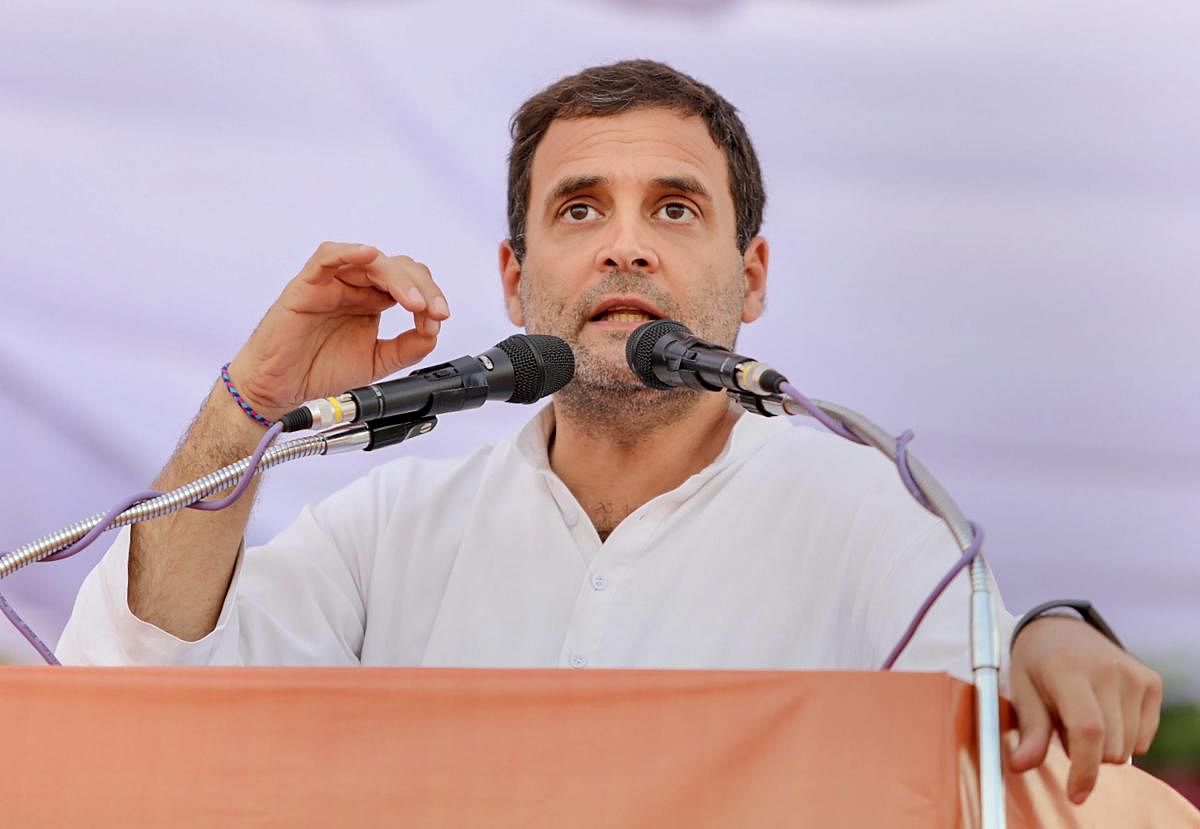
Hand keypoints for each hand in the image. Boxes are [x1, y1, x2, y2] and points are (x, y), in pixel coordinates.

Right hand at [227, 242, 450, 418]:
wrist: (281, 390)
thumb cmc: (318, 371)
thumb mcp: (377, 362)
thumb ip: (406, 348)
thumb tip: (432, 332)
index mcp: (372, 301)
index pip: (409, 284)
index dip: (430, 297)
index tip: (439, 319)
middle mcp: (354, 287)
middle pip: (396, 268)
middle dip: (422, 287)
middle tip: (434, 311)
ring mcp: (331, 284)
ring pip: (369, 261)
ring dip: (398, 277)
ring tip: (414, 302)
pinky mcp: (306, 286)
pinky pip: (326, 258)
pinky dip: (348, 252)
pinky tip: (368, 255)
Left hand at [1008, 616, 1162, 803]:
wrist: (1059, 628)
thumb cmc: (1035, 663)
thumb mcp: (1022, 690)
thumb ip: (1029, 730)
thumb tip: (1021, 765)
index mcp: (1068, 670)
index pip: (1087, 730)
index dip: (1084, 769)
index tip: (1075, 795)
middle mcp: (1107, 669)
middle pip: (1109, 747)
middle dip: (1085, 753)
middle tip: (1062, 725)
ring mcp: (1133, 674)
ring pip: (1127, 747)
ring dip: (1103, 745)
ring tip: (1081, 715)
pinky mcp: (1151, 681)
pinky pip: (1143, 738)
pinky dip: (1124, 738)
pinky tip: (1104, 712)